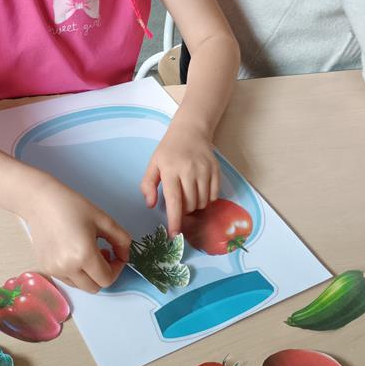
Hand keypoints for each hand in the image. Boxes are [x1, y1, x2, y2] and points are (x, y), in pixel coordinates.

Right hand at [24, 178, 131, 292]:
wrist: (40, 201)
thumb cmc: (72, 206)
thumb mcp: (104, 220)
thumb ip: (122, 240)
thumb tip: (125, 256)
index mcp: (83, 255)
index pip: (107, 279)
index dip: (117, 269)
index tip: (117, 254)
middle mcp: (68, 268)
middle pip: (95, 287)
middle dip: (104, 274)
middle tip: (104, 253)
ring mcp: (54, 270)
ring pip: (81, 285)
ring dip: (90, 274)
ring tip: (88, 252)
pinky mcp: (46, 268)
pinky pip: (68, 279)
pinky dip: (76, 272)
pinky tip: (75, 253)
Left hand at [140, 121, 219, 237]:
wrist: (191, 130)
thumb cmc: (169, 149)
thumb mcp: (154, 164)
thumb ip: (148, 184)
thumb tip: (150, 205)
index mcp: (171, 170)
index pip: (174, 200)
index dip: (174, 220)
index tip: (174, 235)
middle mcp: (189, 170)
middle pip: (189, 204)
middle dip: (183, 211)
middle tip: (179, 203)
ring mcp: (205, 170)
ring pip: (202, 202)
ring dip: (195, 206)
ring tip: (188, 196)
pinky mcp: (216, 170)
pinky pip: (214, 196)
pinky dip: (207, 200)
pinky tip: (200, 192)